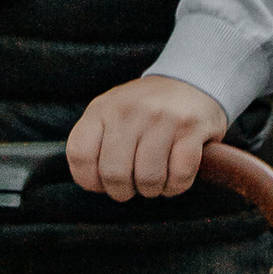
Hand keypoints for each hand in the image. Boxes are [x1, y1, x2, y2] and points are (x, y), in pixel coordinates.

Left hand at [67, 76, 227, 203]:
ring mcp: (162, 118)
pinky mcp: (192, 127)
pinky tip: (175, 176)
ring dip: (152, 190)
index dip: (88, 180)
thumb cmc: (142, 111)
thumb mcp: (109, 114)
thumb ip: (94, 144)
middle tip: (132, 186)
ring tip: (155, 180)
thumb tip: (95, 184)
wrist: (188, 82)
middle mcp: (129, 110)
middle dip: (123, 191)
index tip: (101, 182)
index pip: (80, 155)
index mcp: (102, 109)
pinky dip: (177, 186)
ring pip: (148, 179)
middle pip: (114, 174)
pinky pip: (179, 176)